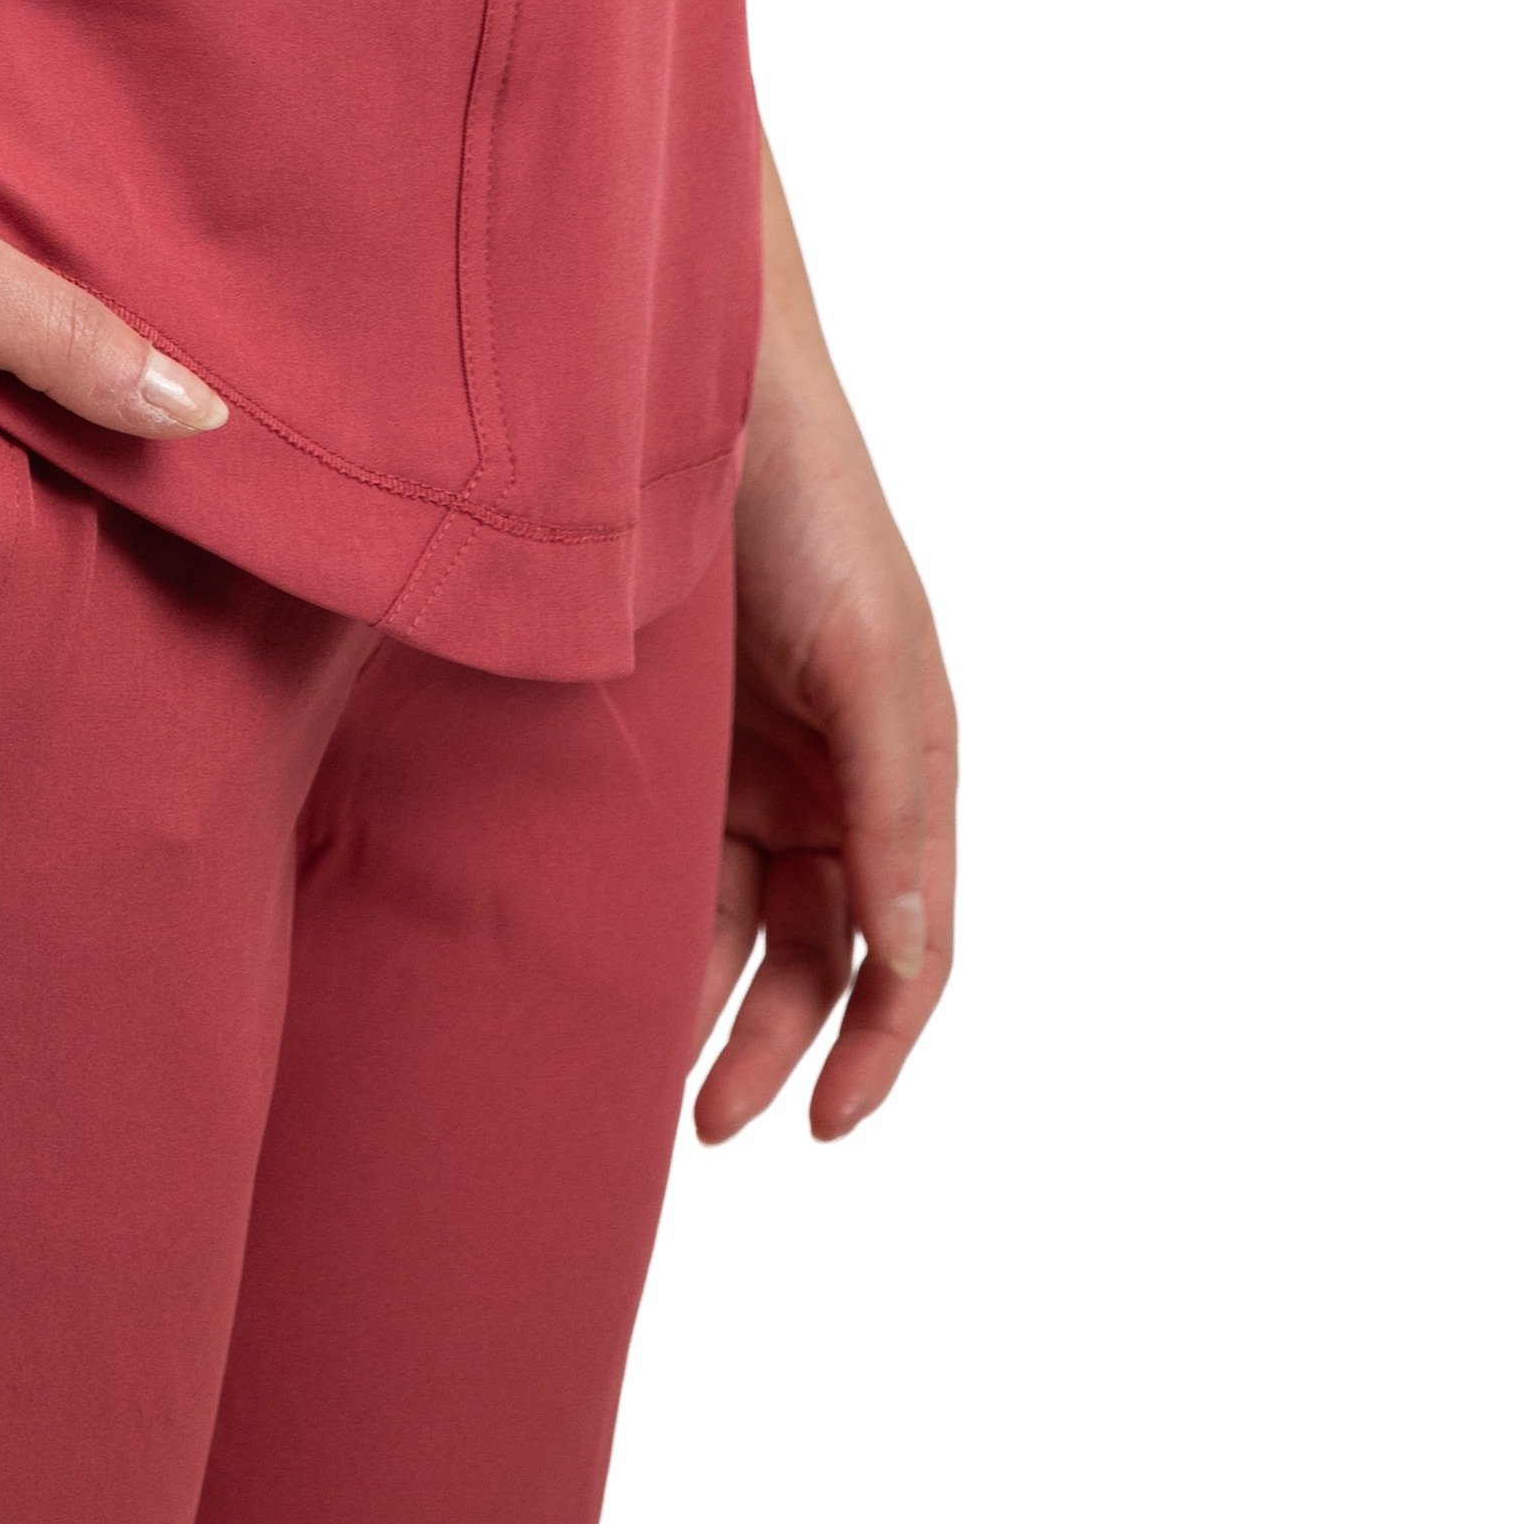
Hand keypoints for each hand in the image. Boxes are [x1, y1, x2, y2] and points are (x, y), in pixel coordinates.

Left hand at [694, 161, 957, 1139]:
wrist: (685, 394)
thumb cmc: (810, 508)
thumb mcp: (876, 660)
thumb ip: (896, 811)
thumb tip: (912, 960)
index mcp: (907, 767)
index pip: (908, 947)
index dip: (877, 1048)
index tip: (822, 1128)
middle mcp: (835, 776)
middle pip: (817, 954)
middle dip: (775, 1046)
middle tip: (712, 1122)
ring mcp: (752, 758)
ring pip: (738, 920)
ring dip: (706, 1000)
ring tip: (646, 1074)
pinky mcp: (674, 734)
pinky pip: (672, 856)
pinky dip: (655, 920)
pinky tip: (610, 966)